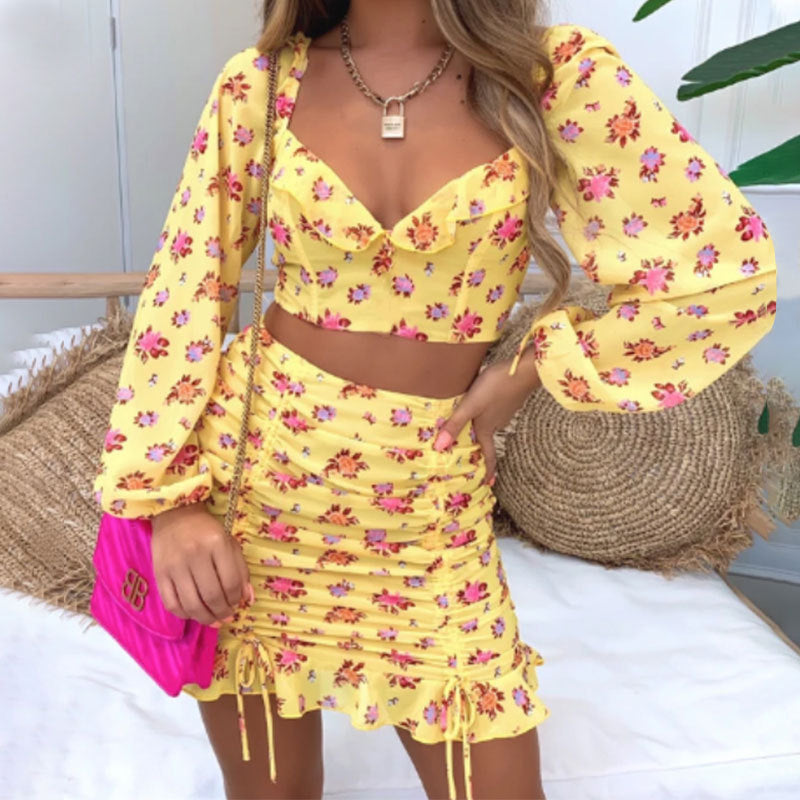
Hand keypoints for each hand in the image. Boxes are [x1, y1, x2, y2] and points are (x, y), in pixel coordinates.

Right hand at [150, 503, 253, 625]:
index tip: (237, 603)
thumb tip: (247, 599)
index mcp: (217, 543)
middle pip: (211, 596)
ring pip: (191, 604)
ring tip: (214, 620)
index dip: (236, 598)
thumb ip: (241, 570)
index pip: (230, 582)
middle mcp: (194, 554)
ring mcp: (174, 565)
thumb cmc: (207, 531)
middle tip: (227, 616)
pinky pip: (171, 604)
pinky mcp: (159, 574)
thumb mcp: (230, 544)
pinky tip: (194, 613)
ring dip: (206, 618)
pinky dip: (184, 614)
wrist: (175, 515)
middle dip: (223, 612)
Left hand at [432, 354, 539, 485]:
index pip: (488, 455)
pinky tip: (482, 404)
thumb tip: (439, 447)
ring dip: (483, 428)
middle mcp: (497, 423)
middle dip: (481, 448)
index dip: (488, 470)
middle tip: (472, 454)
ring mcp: (505, 410)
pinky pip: (494, 410)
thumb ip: (455, 424)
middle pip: (488, 439)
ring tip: (472, 427)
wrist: (522, 369)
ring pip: (491, 423)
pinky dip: (487, 412)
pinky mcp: (508, 398)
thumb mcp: (471, 405)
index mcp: (487, 428)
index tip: (488, 483)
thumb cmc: (495, 387)